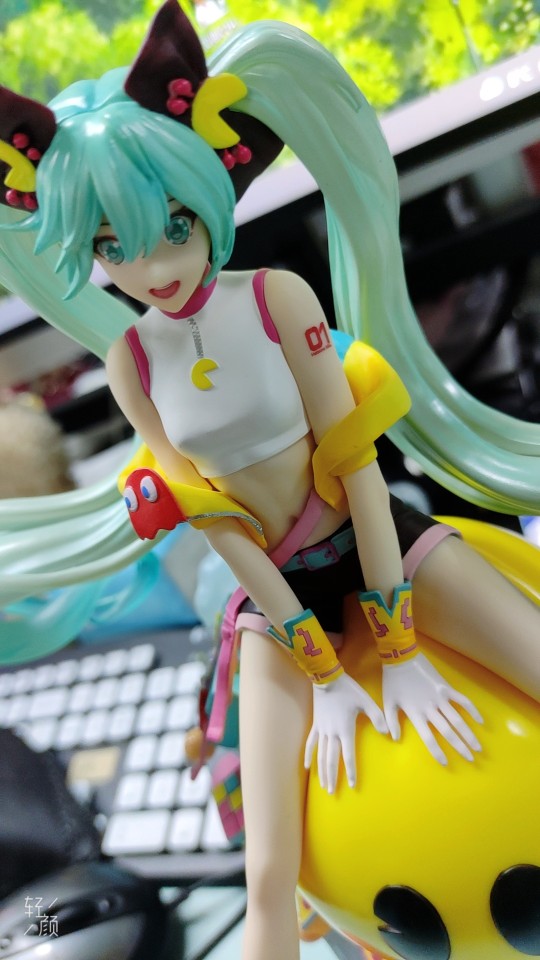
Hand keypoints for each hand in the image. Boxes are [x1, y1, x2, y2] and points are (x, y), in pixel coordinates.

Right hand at [304, 673, 387, 793]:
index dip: (351, 771)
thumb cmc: (348, 689)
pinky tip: (307, 767)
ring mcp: (322, 730)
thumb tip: (387, 733)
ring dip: (322, 771)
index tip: (352, 785)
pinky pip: (310, 743)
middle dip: (333, 777)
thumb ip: (377, 717)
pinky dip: (309, 755)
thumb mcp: (366, 701)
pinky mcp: (316, 724)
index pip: (348, 755)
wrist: (327, 679)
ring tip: (323, 785)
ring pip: (321, 755)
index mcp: (345, 729)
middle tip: (332, 792)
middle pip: (331, 760)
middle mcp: (332, 733)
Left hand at [382, 653, 482, 764]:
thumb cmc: (393, 681)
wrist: (402, 657)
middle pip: (448, 731)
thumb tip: (394, 739)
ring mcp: (440, 698)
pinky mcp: (446, 688)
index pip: (428, 738)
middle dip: (460, 747)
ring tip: (478, 747)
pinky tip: (481, 721)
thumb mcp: (388, 702)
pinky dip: (473, 710)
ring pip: (458, 719)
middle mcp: (430, 708)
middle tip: (471, 759)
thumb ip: (391, 721)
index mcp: (416, 713)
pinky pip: (463, 700)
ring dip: (469, 734)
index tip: (446, 763)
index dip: (437, 752)